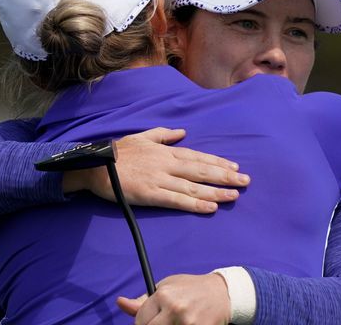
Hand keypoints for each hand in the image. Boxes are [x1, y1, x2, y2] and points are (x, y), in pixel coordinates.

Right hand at [64, 128, 248, 212]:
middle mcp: (167, 164)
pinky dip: (195, 205)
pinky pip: (177, 201)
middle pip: (201, 171)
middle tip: (246, 182)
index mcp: (165, 151)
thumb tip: (182, 132)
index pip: (198, 157)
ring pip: (193, 187)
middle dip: (225, 177)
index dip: (217, 163)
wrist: (94, 165)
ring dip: (216, 192)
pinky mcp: (150, 195)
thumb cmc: (118, 152)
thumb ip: (164, 134)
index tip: (235, 168)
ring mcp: (160, 180)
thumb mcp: (142, 136)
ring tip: (234, 196)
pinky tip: (211, 208)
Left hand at [117, 273, 230, 324]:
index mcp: (164, 295)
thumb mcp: (166, 287)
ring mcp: (187, 323)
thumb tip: (120, 303)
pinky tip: (186, 323)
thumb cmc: (191, 289)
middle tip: (162, 322)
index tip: (150, 320)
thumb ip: (143, 301)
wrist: (222, 294)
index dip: (142, 323)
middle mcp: (175, 309)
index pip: (140, 321)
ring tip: (175, 321)